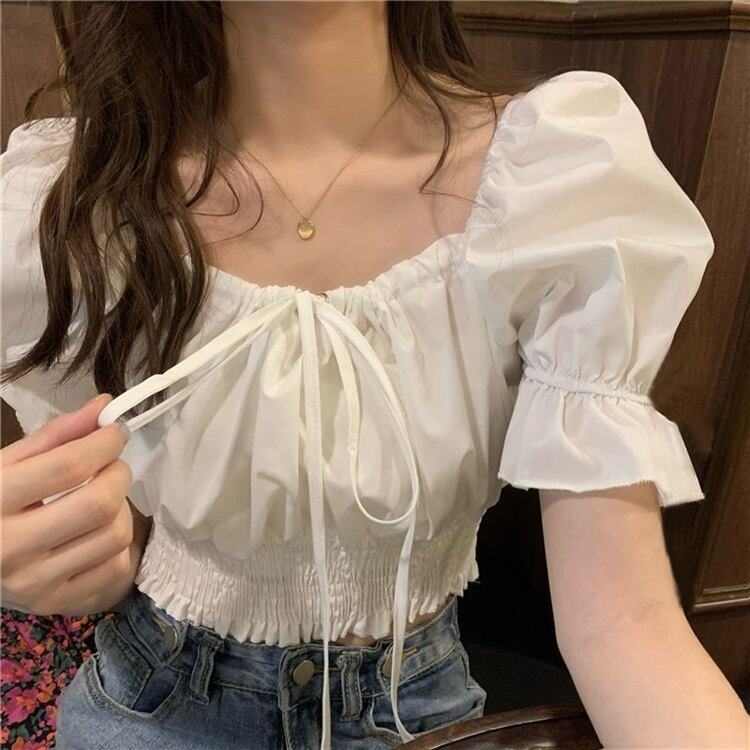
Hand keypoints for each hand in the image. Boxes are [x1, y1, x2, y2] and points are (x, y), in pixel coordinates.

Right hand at [0, 393, 145, 615]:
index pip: (70, 466)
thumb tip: (104, 406)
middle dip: (118, 473)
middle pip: (99, 502)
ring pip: (115, 534)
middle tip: (111, 466)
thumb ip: (56, 435)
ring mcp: (35, 583)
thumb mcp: (7, 464)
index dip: (105, 441)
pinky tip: (95, 533)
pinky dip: (118, 544)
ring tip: (100, 500)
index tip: (116, 431)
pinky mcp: (57, 604)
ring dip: (120, 508)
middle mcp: (10, 548)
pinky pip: (117, 566)